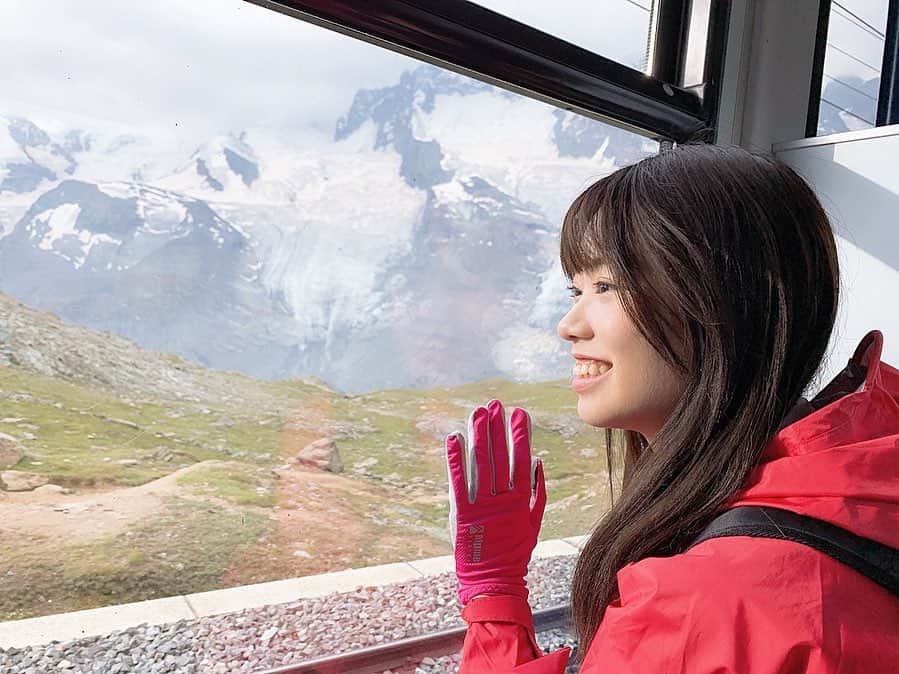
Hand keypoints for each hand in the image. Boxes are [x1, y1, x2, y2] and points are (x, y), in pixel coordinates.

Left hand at [445, 399, 546, 605]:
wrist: (493, 580)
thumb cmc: (514, 551)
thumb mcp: (534, 523)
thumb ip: (538, 492)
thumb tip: (538, 461)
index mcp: (521, 500)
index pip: (521, 460)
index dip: (520, 435)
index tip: (519, 413)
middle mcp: (502, 499)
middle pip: (499, 457)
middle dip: (497, 428)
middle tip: (495, 404)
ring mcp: (482, 505)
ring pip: (480, 464)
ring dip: (478, 436)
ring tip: (477, 413)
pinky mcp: (462, 512)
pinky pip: (458, 481)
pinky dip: (455, 459)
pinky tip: (454, 438)